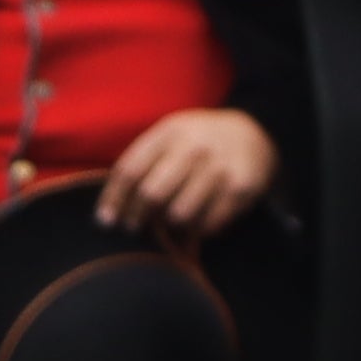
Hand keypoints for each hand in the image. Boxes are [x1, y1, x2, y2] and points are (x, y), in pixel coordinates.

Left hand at [99, 103, 280, 241]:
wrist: (255, 132)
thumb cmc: (199, 139)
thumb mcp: (169, 136)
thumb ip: (141, 163)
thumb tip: (109, 213)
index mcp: (170, 132)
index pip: (130, 170)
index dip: (114, 200)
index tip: (106, 222)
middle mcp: (195, 147)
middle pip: (152, 194)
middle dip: (137, 217)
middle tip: (134, 226)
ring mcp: (219, 168)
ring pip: (179, 214)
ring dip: (170, 224)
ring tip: (172, 219)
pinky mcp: (240, 189)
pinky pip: (208, 224)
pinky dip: (198, 229)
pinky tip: (199, 219)